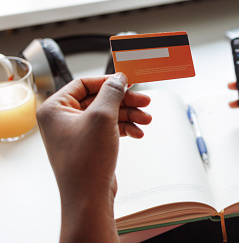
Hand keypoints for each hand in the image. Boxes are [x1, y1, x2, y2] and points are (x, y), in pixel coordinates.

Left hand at [37, 73, 150, 241]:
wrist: (88, 198)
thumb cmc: (86, 162)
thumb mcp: (102, 117)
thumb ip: (112, 92)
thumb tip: (119, 78)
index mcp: (55, 109)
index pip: (84, 83)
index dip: (108, 81)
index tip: (128, 82)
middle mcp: (63, 120)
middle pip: (99, 99)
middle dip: (124, 101)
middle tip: (144, 100)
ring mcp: (76, 133)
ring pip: (107, 114)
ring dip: (128, 115)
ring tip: (145, 120)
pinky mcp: (89, 145)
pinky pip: (109, 128)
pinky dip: (124, 128)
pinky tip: (137, 132)